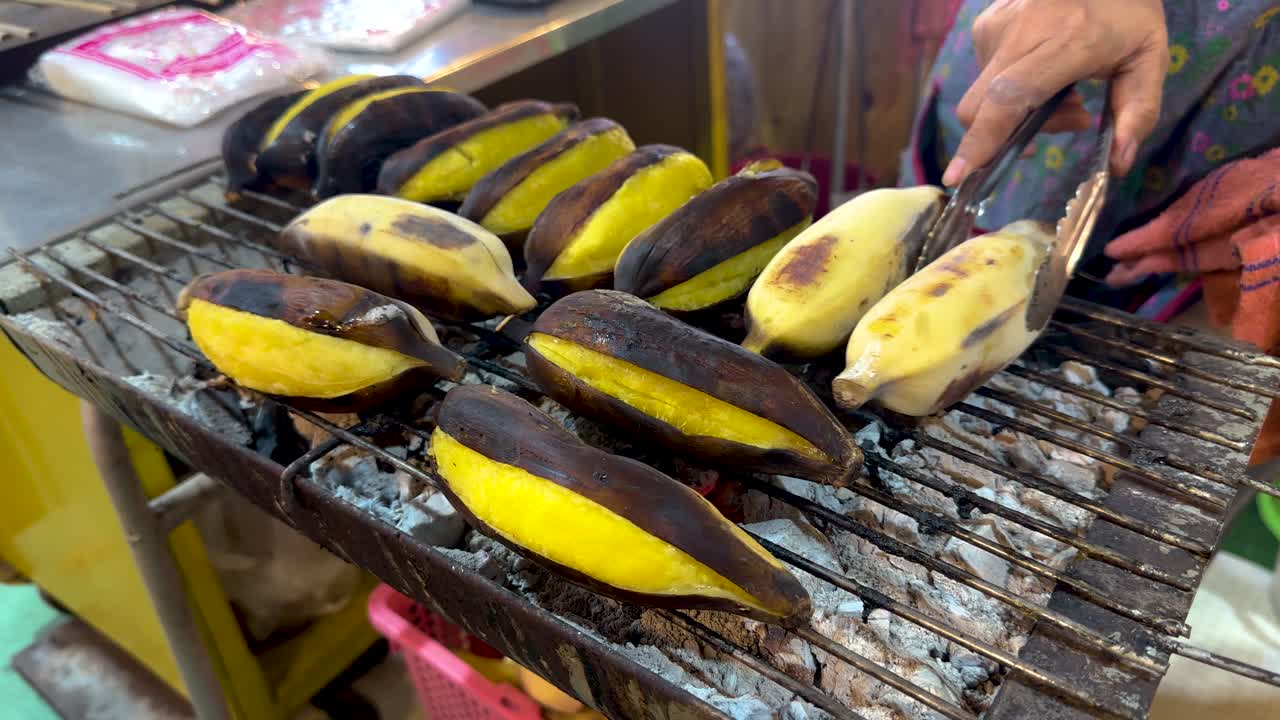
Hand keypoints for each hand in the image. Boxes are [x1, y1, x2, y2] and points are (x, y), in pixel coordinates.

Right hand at [943, 0, 1168, 185]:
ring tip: (1065, 85)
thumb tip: (1118, 163)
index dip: (982, 140)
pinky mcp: (984, 26)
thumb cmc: (1128, 10)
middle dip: (1009, 135)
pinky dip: (1011, 87)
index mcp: (1067, 41)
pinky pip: (985, 78)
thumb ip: (1139, 111)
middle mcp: (1020, 33)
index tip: (957, 175)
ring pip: (985, 98)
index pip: (1009, 98)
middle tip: (1071, 114)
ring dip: (1020, 109)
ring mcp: (996, 26)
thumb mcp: (1150, 57)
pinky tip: (1044, 66)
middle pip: (980, 108)